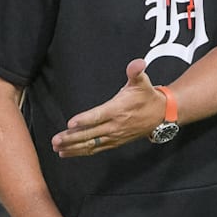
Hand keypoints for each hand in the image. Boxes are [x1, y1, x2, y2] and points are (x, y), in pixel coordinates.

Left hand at [51, 59, 166, 156]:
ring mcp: (114, 136)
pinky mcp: (114, 142)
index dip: (84, 120)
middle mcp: (115, 125)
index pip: (98, 116)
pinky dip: (81, 152)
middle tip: (55, 140)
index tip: (70, 123)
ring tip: (57, 148)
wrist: (161, 115)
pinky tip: (67, 152)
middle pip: (90, 133)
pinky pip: (96, 149)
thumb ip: (136, 72)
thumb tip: (138, 63)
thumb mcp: (142, 82)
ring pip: (91, 144)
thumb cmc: (147, 96)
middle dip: (72, 138)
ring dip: (73, 147)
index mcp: (118, 109)